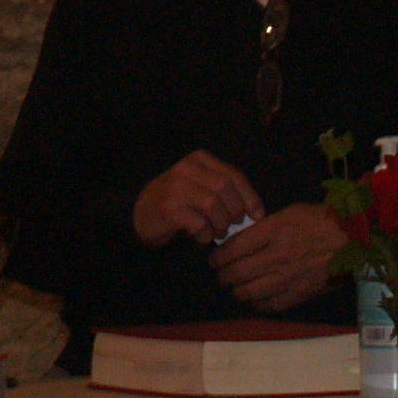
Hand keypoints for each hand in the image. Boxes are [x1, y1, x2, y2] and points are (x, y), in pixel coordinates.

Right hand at [133, 151, 261, 246]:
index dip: (250, 197)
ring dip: (221, 224)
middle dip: (235, 210)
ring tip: (217, 233)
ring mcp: (177, 188)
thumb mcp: (199, 186)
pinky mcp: (170, 209)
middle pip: (225, 187)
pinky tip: (202, 238)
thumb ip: (223, 190)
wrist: (139, 214)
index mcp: (199, 160)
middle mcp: (187, 169)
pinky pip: (199, 223)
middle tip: (233, 225)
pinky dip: (206, 235)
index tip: (257, 215)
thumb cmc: (177, 202)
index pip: (233, 175)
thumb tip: (255, 211)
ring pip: (214, 204)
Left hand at [210, 202, 352, 312]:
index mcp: (273, 232)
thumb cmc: (322, 221)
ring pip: (248, 292)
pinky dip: (256, 304)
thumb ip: (264, 227)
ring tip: (234, 287)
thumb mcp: (289, 213)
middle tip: (220, 274)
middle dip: (222, 275)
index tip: (215, 258)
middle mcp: (276, 257)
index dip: (218, 256)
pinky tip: (254, 298)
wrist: (353, 239)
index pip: (233, 248)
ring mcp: (287, 278)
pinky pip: (269, 305)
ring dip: (236, 291)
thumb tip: (242, 241)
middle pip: (236, 273)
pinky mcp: (298, 294)